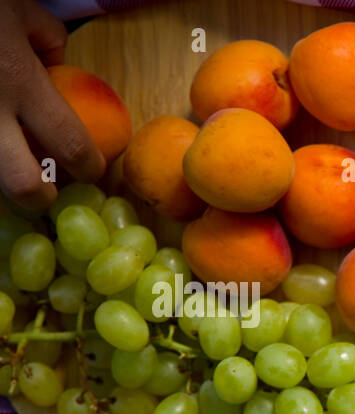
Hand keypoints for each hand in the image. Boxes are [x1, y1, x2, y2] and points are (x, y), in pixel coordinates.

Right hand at [0, 0, 103, 209]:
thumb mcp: (17, 6)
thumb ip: (44, 37)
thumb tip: (54, 62)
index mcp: (17, 80)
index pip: (69, 143)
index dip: (87, 166)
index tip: (90, 169)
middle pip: (21, 184)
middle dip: (39, 198)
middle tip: (45, 192)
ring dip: (1, 179)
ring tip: (13, 165)